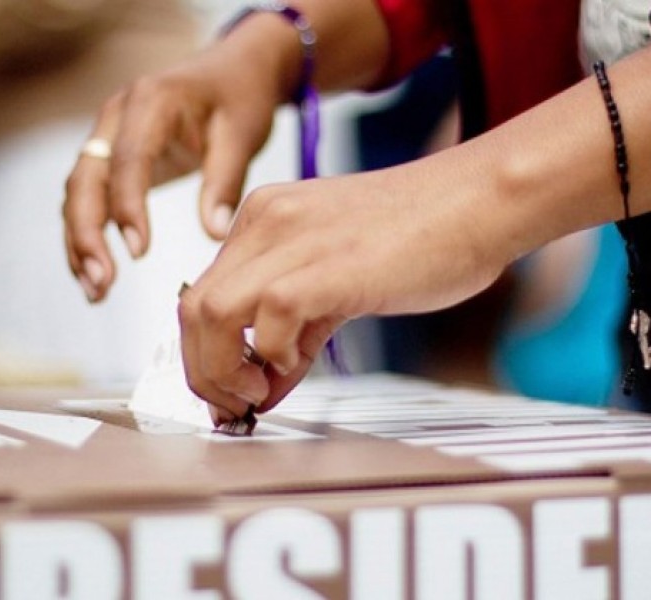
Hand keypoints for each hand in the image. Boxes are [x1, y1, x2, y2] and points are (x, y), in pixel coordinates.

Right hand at [62, 51, 279, 301]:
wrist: (232, 70)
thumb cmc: (239, 97)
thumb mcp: (242, 135)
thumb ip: (225, 182)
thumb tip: (213, 235)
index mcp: (150, 103)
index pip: (127, 159)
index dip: (127, 206)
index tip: (138, 250)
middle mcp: (116, 116)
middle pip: (85, 179)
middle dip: (86, 235)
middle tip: (102, 283)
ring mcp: (107, 135)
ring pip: (78, 193)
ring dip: (80, 242)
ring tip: (97, 291)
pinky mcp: (110, 156)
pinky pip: (89, 198)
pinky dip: (89, 234)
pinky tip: (97, 271)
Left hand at [178, 152, 511, 422]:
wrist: (477, 200)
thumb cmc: (420, 237)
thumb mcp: (337, 283)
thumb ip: (295, 334)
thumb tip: (265, 386)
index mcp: (262, 221)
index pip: (201, 295)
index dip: (204, 355)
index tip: (228, 392)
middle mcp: (265, 223)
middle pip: (190, 308)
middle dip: (203, 372)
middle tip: (233, 404)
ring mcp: (292, 239)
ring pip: (208, 313)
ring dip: (223, 369)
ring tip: (259, 390)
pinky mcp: (327, 264)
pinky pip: (268, 318)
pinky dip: (272, 355)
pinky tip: (301, 361)